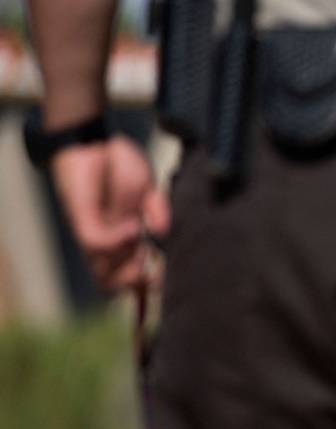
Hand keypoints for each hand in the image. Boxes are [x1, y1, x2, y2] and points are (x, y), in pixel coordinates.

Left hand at [49, 134, 169, 292]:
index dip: (143, 287)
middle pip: (112, 283)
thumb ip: (157, 212)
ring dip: (129, 267)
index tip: (162, 284)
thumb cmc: (121, 165)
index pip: (126, 276)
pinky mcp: (81, 220)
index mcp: (121, 238)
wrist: (95, 140)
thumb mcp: (147, 191)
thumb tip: (161, 233)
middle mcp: (105, 240)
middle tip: (154, 278)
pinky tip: (132, 227)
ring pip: (104, 271)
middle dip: (137, 285)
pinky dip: (120, 239)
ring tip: (144, 255)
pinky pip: (98, 243)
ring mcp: (92, 233)